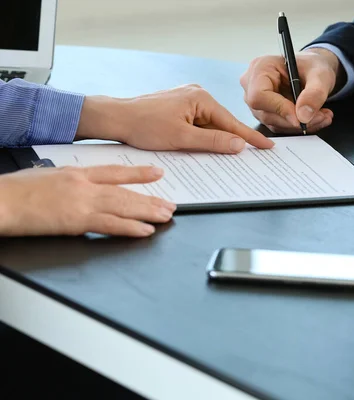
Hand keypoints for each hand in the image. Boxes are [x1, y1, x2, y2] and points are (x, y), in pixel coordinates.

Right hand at [0, 165, 175, 236]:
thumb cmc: (14, 191)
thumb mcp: (46, 177)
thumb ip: (68, 184)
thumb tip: (78, 193)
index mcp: (76, 173)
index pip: (114, 171)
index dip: (138, 172)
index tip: (157, 172)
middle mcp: (83, 185)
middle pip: (125, 191)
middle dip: (150, 198)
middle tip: (170, 204)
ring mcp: (82, 202)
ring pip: (123, 206)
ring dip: (148, 212)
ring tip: (166, 216)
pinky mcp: (76, 220)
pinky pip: (110, 224)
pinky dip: (130, 228)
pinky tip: (145, 231)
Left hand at [76, 84, 273, 153]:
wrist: (116, 119)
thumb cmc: (143, 125)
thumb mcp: (182, 138)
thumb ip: (213, 141)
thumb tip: (238, 144)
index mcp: (200, 98)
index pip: (232, 122)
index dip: (250, 137)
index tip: (267, 145)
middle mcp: (196, 95)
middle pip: (222, 123)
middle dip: (233, 139)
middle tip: (254, 153)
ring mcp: (188, 100)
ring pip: (210, 126)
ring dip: (215, 140)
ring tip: (226, 154)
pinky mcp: (180, 108)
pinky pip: (199, 124)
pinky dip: (203, 137)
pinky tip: (204, 147)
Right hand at [240, 48, 339, 133]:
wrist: (313, 71)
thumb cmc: (312, 66)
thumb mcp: (320, 74)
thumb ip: (314, 93)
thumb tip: (303, 115)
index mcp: (260, 68)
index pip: (259, 96)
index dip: (280, 109)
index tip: (302, 117)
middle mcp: (253, 86)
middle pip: (266, 114)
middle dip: (296, 120)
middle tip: (321, 116)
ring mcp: (258, 102)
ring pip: (275, 123)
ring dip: (301, 124)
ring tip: (323, 116)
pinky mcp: (266, 114)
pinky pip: (281, 126)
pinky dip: (300, 125)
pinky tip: (315, 118)